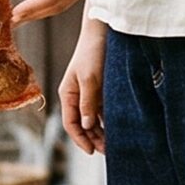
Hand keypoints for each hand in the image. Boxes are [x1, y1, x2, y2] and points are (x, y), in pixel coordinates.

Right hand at [59, 21, 107, 154]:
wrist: (103, 32)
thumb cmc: (93, 52)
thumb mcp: (90, 78)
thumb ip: (88, 102)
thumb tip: (86, 125)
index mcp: (68, 93)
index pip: (70, 123)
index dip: (79, 139)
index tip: (91, 152)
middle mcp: (76, 96)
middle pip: (82, 124)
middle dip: (92, 139)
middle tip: (108, 152)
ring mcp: (88, 93)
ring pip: (92, 119)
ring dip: (100, 132)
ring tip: (113, 145)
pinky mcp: (100, 89)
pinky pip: (101, 111)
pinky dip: (107, 121)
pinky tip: (116, 129)